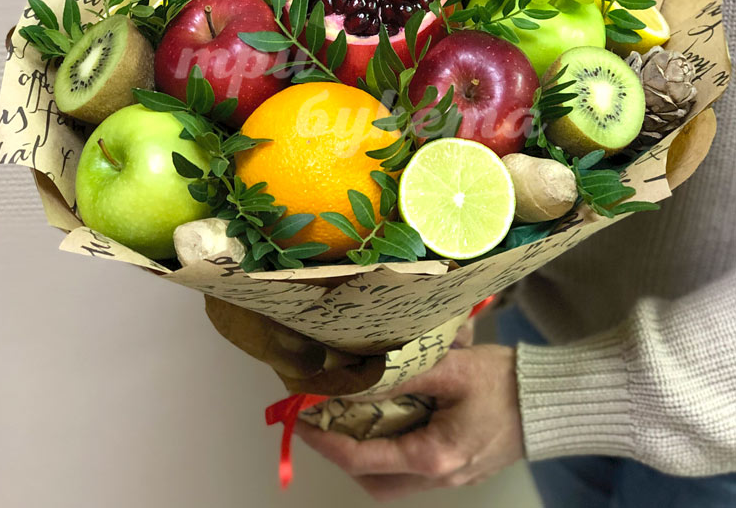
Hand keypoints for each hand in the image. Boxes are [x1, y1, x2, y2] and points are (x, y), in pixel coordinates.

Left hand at [295, 344, 523, 500]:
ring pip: (392, 481)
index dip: (323, 439)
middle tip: (323, 420)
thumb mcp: (450, 369)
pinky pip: (412, 470)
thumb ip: (402, 376)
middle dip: (341, 455)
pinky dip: (390, 450)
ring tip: (351, 419)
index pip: (361, 458)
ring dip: (365, 456)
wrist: (550, 401)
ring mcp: (450, 478)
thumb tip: (357, 378)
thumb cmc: (503, 383)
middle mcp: (439, 477)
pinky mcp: (459, 468)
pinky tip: (389, 419)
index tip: (300, 417)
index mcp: (433, 456)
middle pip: (374, 481)